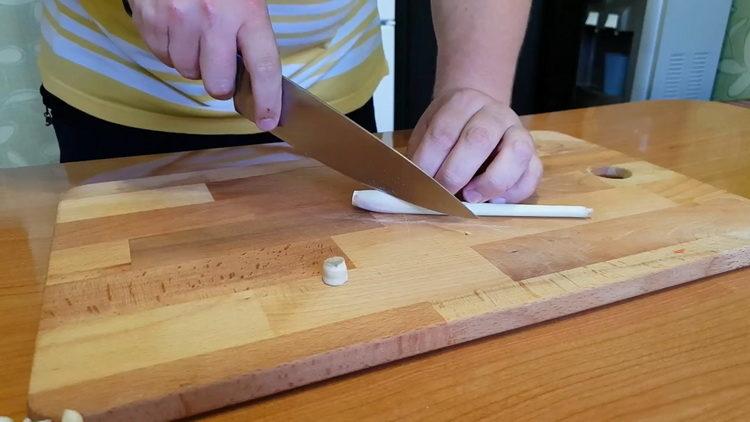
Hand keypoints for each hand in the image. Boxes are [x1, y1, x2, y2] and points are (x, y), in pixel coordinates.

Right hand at [128, 0, 280, 129]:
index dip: (267, 100)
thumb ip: (250, 31)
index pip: (264, 68)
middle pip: (218, 83)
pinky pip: (161, 55)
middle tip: (219, 62)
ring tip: (194, 33)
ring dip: (192, 61)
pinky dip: (169, 48)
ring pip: (186, 71)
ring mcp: (177, 18)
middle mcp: (213, 18)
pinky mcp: (149, 17)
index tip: (269, 120)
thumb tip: (254, 74)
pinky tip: (175, 26)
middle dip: (220, 81)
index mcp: (248, 11)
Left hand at [407, 88, 541, 203]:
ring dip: (491, 182)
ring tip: (472, 197)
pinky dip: (514, 192)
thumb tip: (413, 185)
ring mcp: (518, 131)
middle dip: (455, 173)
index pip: (443, 132)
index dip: (428, 163)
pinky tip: (494, 199)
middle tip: (442, 193)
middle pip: (478, 139)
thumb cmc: (449, 130)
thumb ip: (421, 156)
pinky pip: (533, 173)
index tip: (419, 184)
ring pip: (516, 153)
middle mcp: (495, 113)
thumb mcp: (428, 132)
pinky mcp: (533, 153)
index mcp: (464, 101)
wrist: (478, 113)